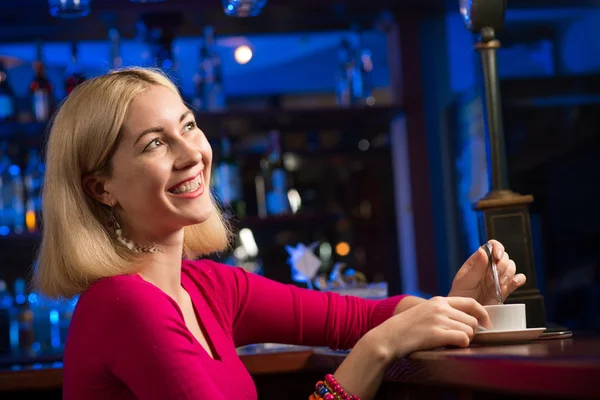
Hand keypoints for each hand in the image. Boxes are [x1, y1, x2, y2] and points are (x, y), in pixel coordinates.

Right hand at [373, 296, 491, 357]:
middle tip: (460, 339)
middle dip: (471, 332)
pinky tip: (450, 346)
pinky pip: (463, 340)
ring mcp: (439, 320)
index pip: (470, 303)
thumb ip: (443, 312)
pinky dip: (461, 345)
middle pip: (472, 320)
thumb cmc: (408, 327)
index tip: (486, 324)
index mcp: (439, 300)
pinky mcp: (437, 333)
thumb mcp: (425, 311)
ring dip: (465, 340)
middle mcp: (440, 308)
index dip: (483, 314)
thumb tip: (466, 321)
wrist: (390, 336)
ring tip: (451, 343)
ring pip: (469, 331)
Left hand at [448, 240, 526, 304]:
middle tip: (492, 278)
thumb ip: (475, 267)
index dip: (498, 248)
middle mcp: (489, 267)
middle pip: (505, 257)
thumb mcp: (464, 281)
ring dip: (507, 274)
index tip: (498, 257)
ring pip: (512, 267)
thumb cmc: (459, 296)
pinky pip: (518, 280)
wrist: (465, 314)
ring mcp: (498, 278)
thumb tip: (483, 250)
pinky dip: (518, 279)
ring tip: (496, 285)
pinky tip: (513, 283)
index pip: (492, 246)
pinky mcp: (505, 289)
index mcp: (478, 261)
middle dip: (501, 265)